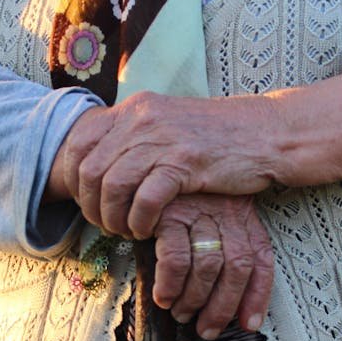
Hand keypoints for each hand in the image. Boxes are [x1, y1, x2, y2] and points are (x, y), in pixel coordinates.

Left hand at [64, 92, 283, 239]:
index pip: (78, 142)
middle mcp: (142, 119)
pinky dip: (140, 221)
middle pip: (88, 169)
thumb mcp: (169, 127)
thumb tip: (102, 164)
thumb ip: (137, 138)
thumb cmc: (219, 139)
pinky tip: (149, 230)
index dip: (73, 179)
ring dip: (113, 217)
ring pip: (111, 186)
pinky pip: (144, 199)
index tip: (88, 202)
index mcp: (135, 109)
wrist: (268, 133)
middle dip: (91, 206)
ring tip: (128, 231)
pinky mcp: (185, 162)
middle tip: (107, 225)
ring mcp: (163, 139)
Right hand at [152, 193, 273, 339]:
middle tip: (207, 329)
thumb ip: (219, 251)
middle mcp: (225, 212)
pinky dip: (171, 285)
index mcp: (241, 215)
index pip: (261, 258)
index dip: (258, 295)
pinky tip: (163, 297)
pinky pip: (176, 258)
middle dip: (223, 306)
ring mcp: (198, 211)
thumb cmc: (174, 203)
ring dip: (195, 299)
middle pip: (238, 266)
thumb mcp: (207, 220)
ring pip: (209, 266)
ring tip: (181, 313)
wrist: (144, 168)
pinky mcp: (169, 213)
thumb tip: (226, 304)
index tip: (249, 323)